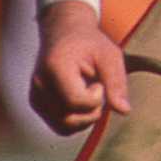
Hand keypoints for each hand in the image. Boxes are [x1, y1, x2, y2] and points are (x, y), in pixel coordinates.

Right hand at [30, 1, 129, 133]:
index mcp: (56, 68)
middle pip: (69, 119)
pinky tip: (82, 101)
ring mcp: (36, 97)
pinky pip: (60, 126)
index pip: (76, 101)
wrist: (65, 33)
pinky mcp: (37, 104)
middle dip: (93, 110)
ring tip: (89, 94)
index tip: (99, 81)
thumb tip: (124, 111)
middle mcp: (40, 85)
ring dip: (86, 117)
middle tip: (98, 88)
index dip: (96, 97)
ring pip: (65, 127)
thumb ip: (117, 82)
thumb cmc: (89, 43)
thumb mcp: (110, 55)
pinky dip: (77, 120)